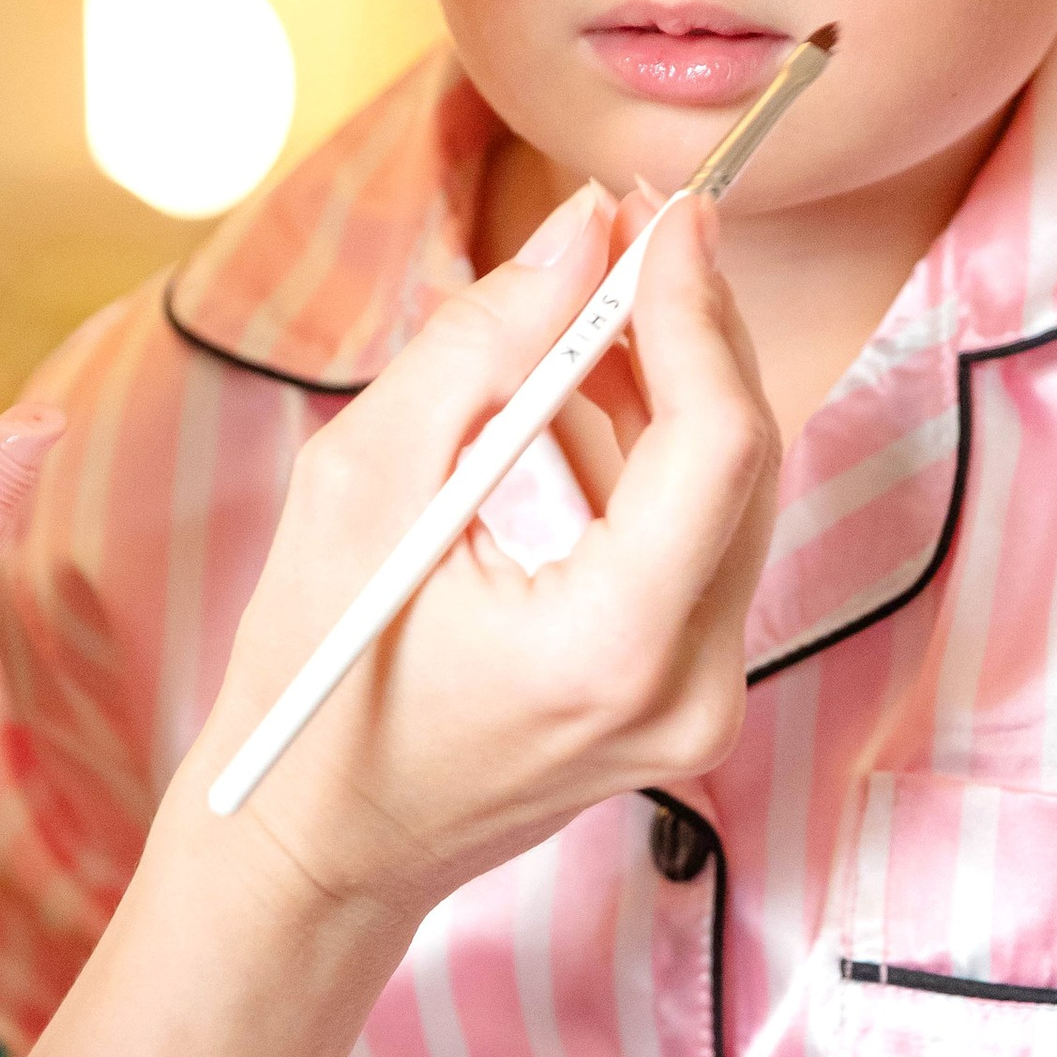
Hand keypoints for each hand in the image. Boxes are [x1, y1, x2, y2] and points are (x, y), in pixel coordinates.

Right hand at [170, 184, 777, 926]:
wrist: (316, 847)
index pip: (717, 439)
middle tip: (618, 229)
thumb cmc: (313, 681)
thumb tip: (581, 232)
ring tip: (571, 319)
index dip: (694, 305)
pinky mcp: (690, 699)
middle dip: (683, 327)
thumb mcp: (359, 484)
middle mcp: (690, 690)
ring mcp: (701, 706)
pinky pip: (698, 542)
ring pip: (728, 493)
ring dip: (664, 386)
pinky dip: (647, 460)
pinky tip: (570, 416)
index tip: (661, 209)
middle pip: (742, 458)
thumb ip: (481, 345)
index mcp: (611, 650)